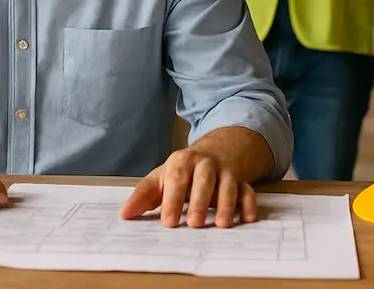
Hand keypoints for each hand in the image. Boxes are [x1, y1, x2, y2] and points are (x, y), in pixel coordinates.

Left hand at [119, 147, 256, 228]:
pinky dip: (249, 204)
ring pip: (228, 185)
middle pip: (204, 179)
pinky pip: (248, 191)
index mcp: (182, 161)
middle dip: (199, 201)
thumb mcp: (162, 177)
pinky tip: (247, 219)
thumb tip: (124, 214)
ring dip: (226, 204)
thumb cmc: (184, 170)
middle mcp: (205, 164)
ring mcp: (226, 172)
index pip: (176, 179)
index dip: (172, 200)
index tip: (168, 222)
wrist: (218, 149)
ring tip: (221, 225)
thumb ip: (144, 195)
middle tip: (194, 224)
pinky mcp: (242, 181)